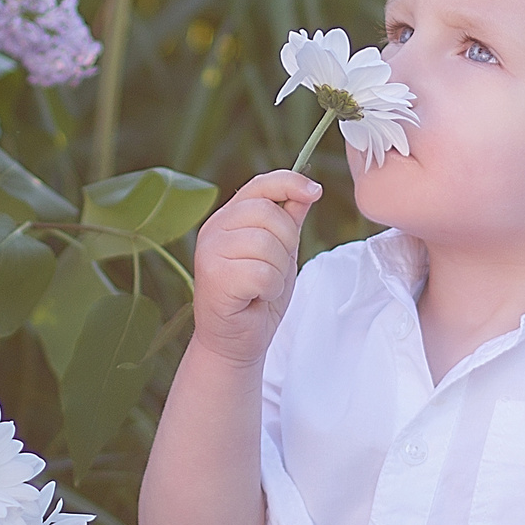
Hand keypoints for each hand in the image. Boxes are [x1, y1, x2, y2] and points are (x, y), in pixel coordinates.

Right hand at [189, 170, 321, 368]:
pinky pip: (262, 272)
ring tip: (264, 286)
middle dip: (286, 243)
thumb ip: (289, 221)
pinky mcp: (214, 278)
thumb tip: (307, 189)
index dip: (290, 182)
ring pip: (266, 244)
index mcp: (228, 218)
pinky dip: (270, 289)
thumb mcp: (280, 254)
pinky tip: (257, 298)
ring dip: (278, 271)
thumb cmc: (256, 298)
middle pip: (268, 213)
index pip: (260, 185)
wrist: (235, 342)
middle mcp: (214, 229)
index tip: (315, 192)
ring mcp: (209, 252)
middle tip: (275, 269)